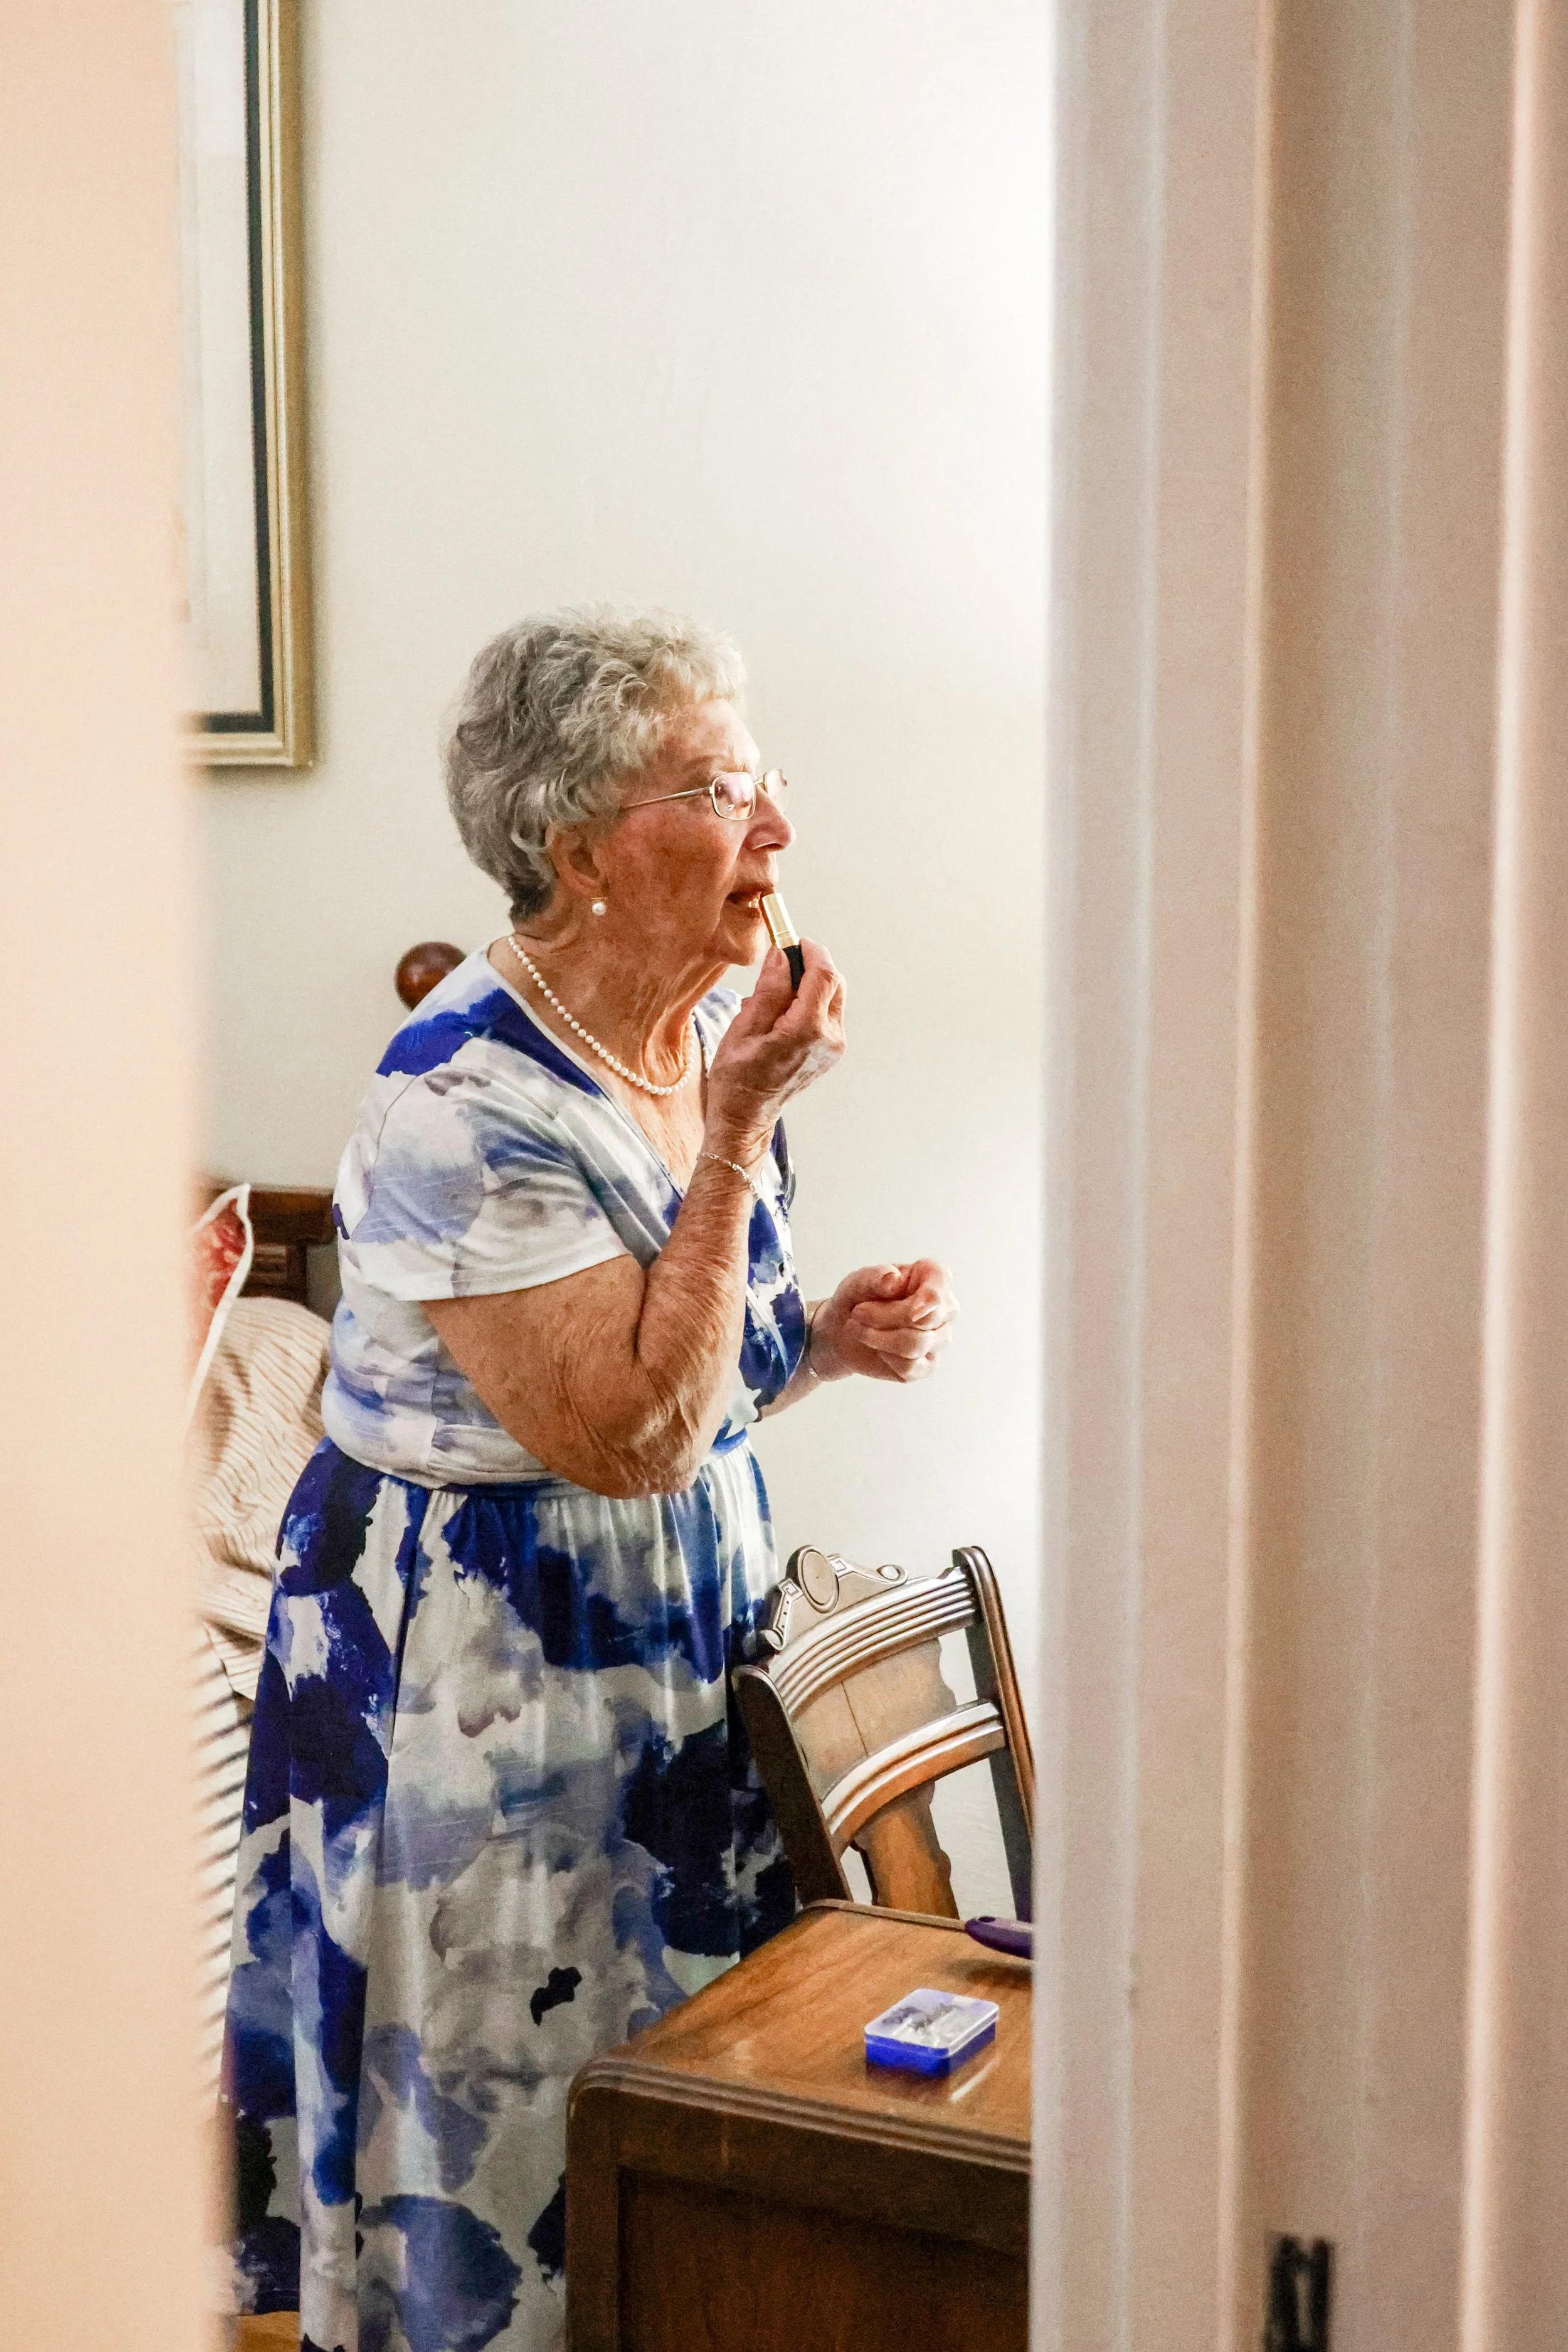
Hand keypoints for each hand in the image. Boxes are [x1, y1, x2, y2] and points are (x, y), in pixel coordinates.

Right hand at [704, 941, 845, 1160]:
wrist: (745, 1117)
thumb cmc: (737, 1078)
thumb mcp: (744, 1028)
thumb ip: (769, 990)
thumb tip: (782, 956)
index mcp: (807, 1030)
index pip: (823, 974)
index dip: (810, 950)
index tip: (791, 940)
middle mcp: (829, 1038)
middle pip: (833, 983)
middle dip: (810, 966)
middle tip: (780, 964)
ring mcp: (833, 1047)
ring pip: (832, 997)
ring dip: (809, 985)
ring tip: (773, 998)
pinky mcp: (831, 1051)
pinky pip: (827, 1014)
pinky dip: (808, 1003)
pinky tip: (781, 1015)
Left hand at [810, 1259, 958, 1384]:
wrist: (844, 1330)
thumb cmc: (858, 1298)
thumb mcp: (858, 1281)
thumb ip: (875, 1277)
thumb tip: (894, 1279)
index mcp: (932, 1276)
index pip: (942, 1282)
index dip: (930, 1297)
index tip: (913, 1312)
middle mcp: (944, 1307)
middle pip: (928, 1317)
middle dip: (884, 1317)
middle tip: (856, 1312)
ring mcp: (940, 1338)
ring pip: (917, 1344)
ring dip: (878, 1338)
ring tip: (856, 1328)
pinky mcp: (928, 1365)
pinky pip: (912, 1368)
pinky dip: (885, 1358)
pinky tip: (876, 1348)